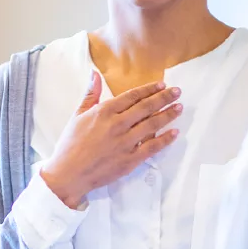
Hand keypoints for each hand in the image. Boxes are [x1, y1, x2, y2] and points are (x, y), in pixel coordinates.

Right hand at [41, 71, 181, 207]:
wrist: (68, 174)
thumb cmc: (70, 144)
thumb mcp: (77, 115)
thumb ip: (90, 94)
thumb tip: (95, 74)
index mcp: (104, 112)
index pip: (132, 96)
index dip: (149, 89)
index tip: (161, 85)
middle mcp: (117, 124)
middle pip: (146, 108)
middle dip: (164, 98)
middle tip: (177, 92)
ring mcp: (125, 143)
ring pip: (152, 125)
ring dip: (168, 115)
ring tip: (179, 108)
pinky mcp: (130, 160)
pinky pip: (152, 148)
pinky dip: (165, 140)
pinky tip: (175, 133)